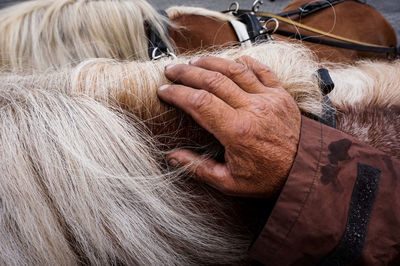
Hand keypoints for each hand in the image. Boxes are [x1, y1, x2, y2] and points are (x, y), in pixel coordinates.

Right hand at [157, 56, 300, 197]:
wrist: (306, 171)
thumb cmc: (268, 178)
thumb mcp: (229, 182)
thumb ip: (198, 168)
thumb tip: (171, 157)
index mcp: (238, 132)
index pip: (200, 102)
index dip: (178, 93)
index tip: (163, 91)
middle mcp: (253, 109)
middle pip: (213, 80)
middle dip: (187, 73)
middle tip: (171, 71)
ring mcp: (268, 98)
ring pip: (234, 70)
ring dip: (211, 62)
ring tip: (193, 61)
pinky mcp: (280, 94)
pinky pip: (261, 70)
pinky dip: (244, 62)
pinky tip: (231, 60)